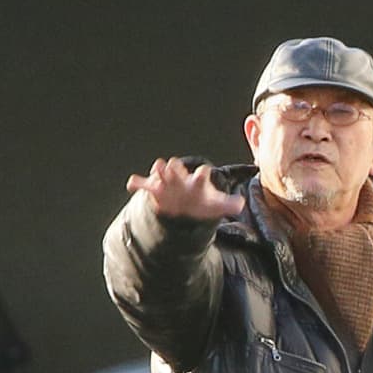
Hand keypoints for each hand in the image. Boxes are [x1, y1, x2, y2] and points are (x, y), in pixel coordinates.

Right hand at [126, 157, 243, 219]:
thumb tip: (240, 204)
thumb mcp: (215, 206)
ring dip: (159, 169)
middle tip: (173, 165)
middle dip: (175, 167)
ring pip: (160, 172)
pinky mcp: (154, 190)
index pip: (201, 175)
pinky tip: (132, 184)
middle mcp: (180, 177)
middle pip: (177, 168)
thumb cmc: (200, 203)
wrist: (184, 207)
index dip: (203, 174)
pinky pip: (143, 184)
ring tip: (158, 168)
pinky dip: (137, 182)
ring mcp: (166, 182)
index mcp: (196, 181)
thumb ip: (228, 204)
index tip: (204, 172)